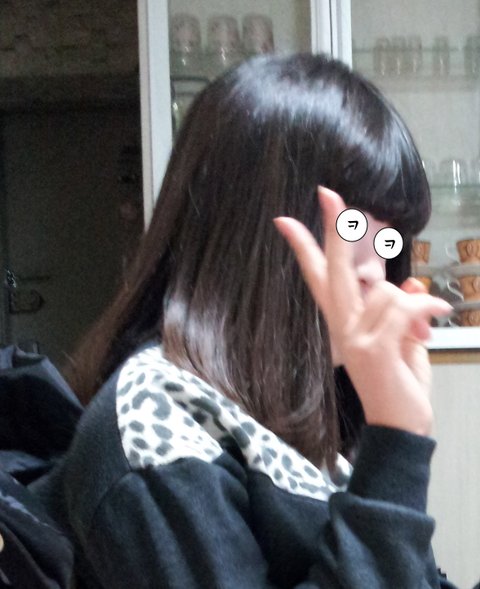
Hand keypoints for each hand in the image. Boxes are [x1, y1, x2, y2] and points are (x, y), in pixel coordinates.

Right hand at [274, 187, 451, 435]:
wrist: (399, 425)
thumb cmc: (398, 380)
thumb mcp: (401, 338)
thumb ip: (401, 309)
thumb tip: (413, 282)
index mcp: (344, 322)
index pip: (318, 278)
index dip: (304, 247)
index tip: (285, 221)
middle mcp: (342, 327)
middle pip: (336, 269)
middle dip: (334, 229)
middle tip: (328, 193)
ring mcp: (354, 337)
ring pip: (388, 291)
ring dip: (416, 304)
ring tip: (425, 324)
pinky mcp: (372, 346)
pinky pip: (402, 308)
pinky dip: (425, 309)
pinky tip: (432, 321)